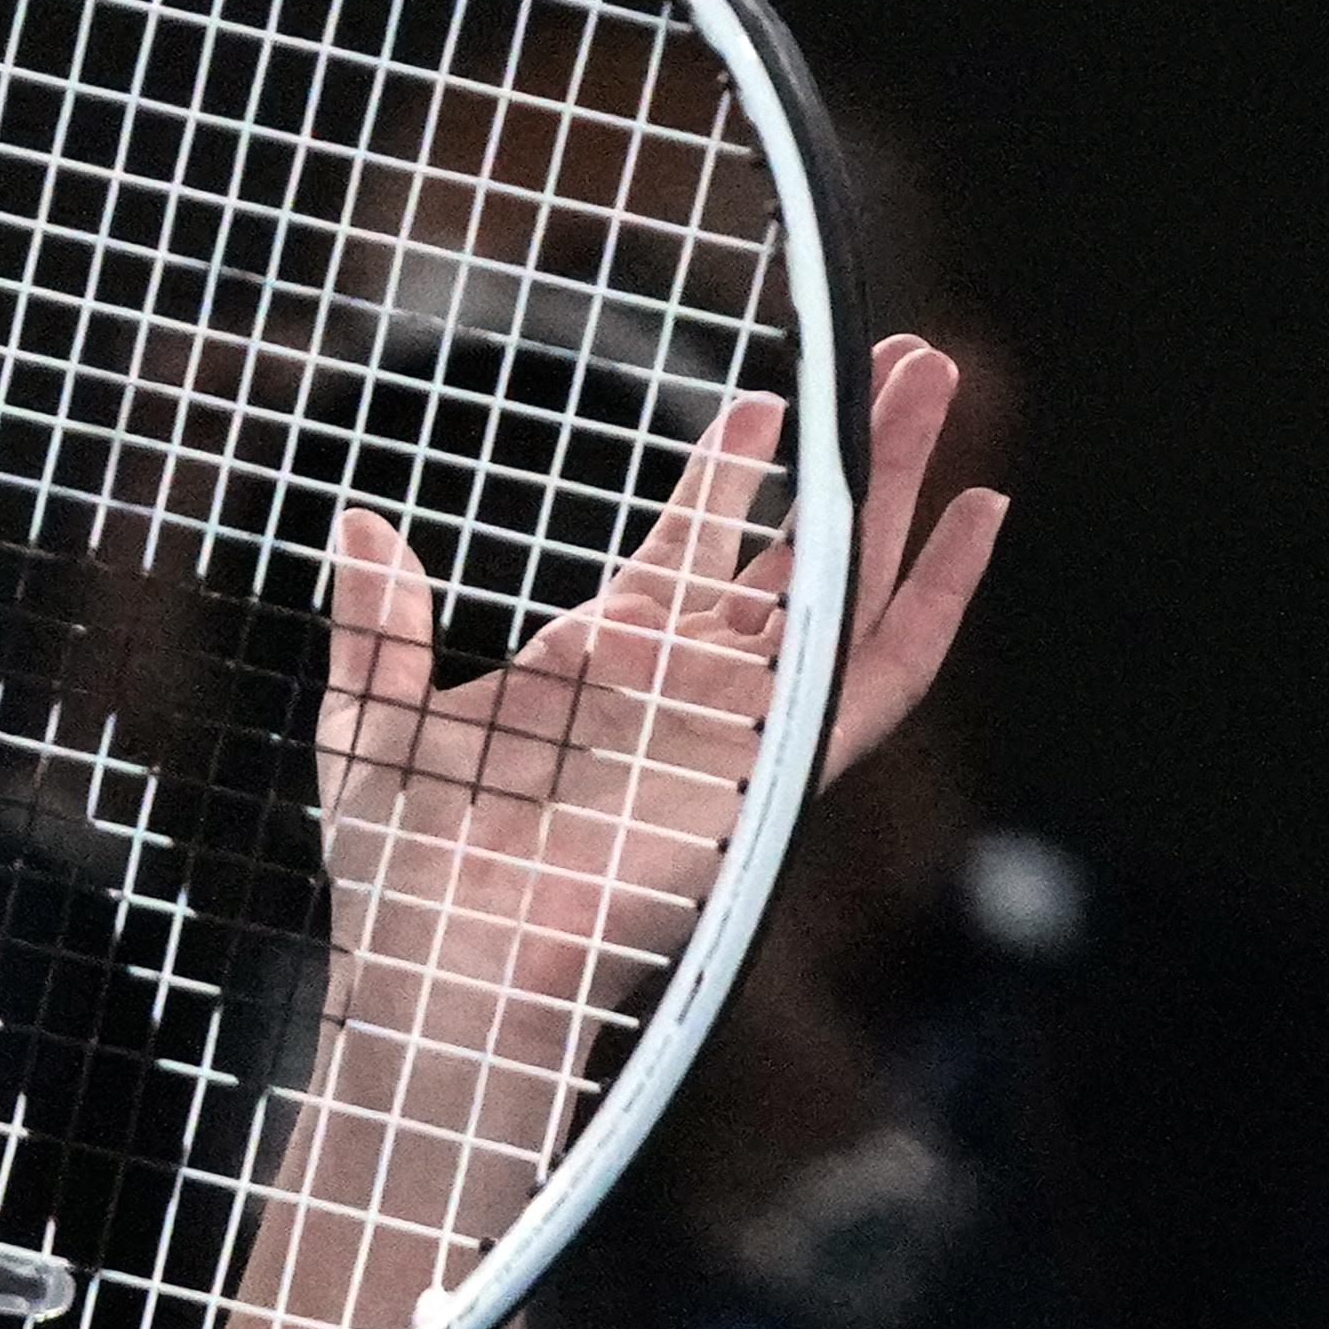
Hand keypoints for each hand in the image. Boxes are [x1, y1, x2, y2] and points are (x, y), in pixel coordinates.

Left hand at [250, 337, 1012, 1328]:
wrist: (444, 970)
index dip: (731, 471)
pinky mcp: (774, 768)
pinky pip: (875, 677)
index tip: (764, 402)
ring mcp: (736, 722)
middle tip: (902, 358)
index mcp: (602, 662)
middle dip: (852, 452)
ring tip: (934, 379)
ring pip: (846, 584)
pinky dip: (932, 600)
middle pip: (795, 549)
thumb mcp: (370, 725)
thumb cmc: (402, 877)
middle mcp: (683, 685)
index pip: (689, 544)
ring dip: (899, 484)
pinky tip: (976, 517)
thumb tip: (353, 521)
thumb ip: (377, 626)